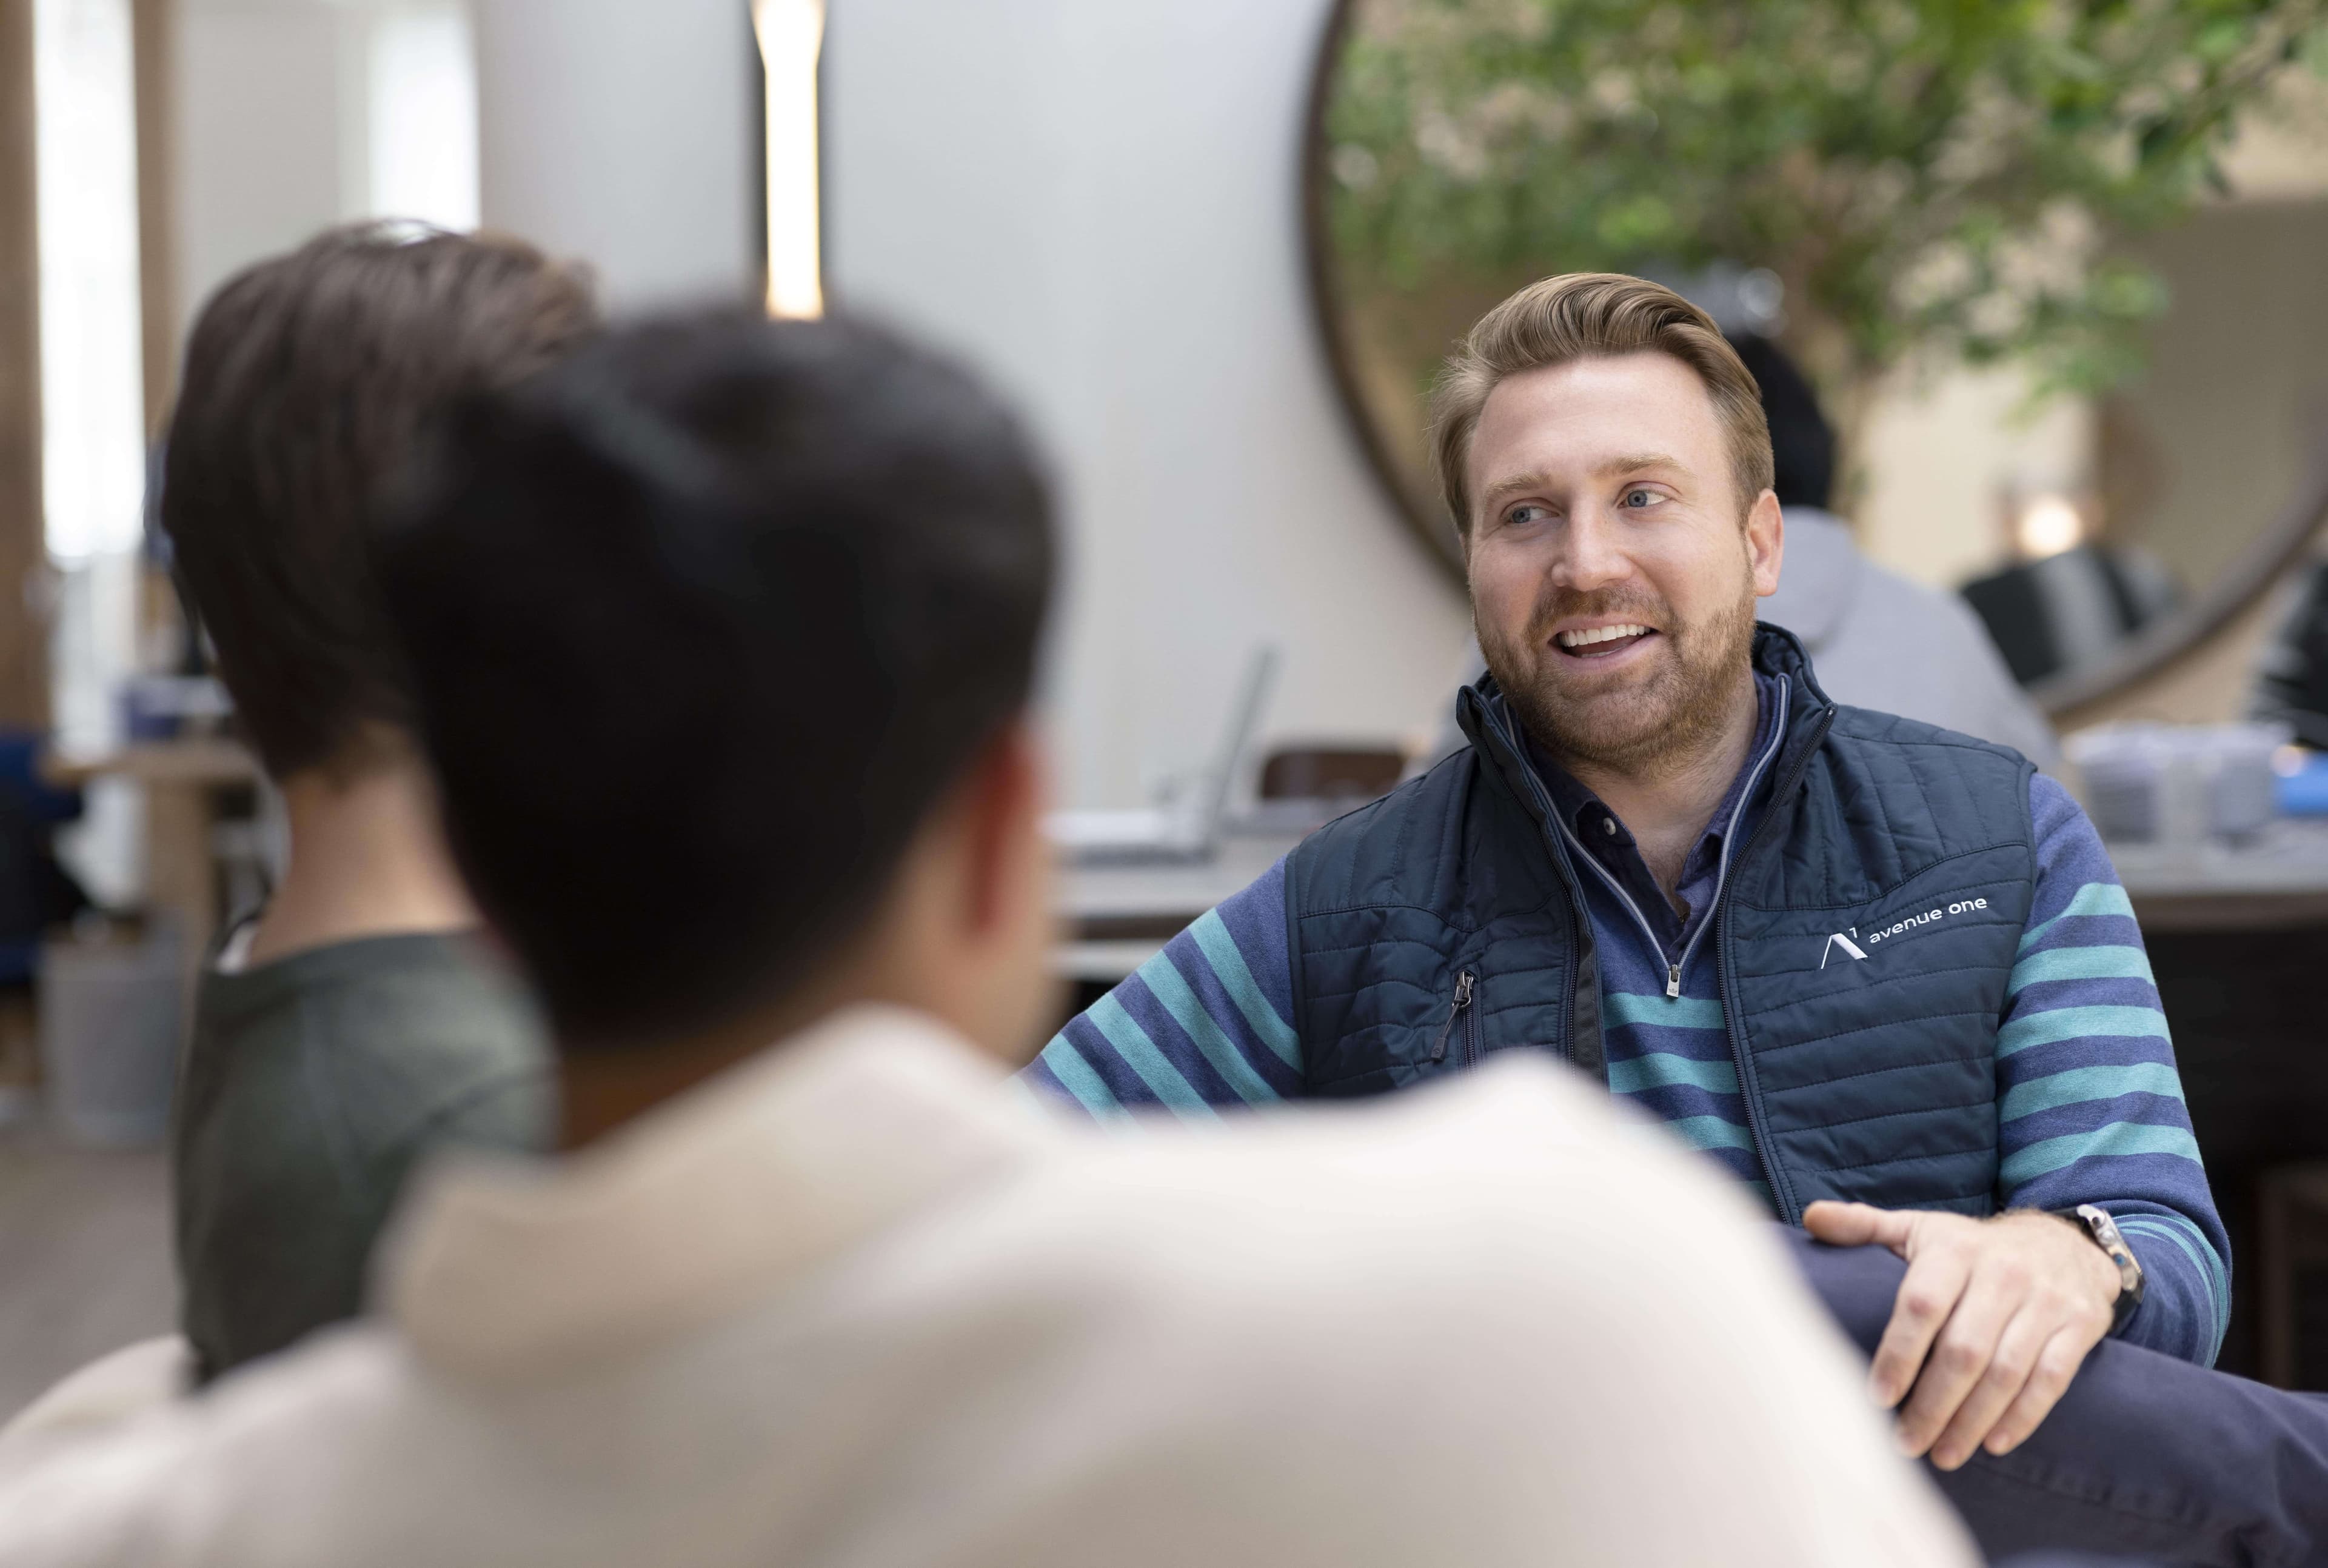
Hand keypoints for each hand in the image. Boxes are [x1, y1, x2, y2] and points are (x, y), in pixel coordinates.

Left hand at [1802, 1202, 2119, 1469]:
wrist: (2064, 1242)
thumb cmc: (1974, 1247)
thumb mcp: (1922, 1229)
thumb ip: (1866, 1226)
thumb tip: (1811, 1219)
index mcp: (1955, 1250)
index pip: (1922, 1305)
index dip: (1899, 1353)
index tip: (1876, 1397)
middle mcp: (2003, 1273)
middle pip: (1964, 1350)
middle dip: (1932, 1404)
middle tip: (1904, 1444)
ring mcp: (2045, 1301)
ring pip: (2006, 1372)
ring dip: (1972, 1421)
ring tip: (1942, 1455)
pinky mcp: (2080, 1325)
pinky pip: (2052, 1379)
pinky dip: (2024, 1416)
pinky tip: (1995, 1444)